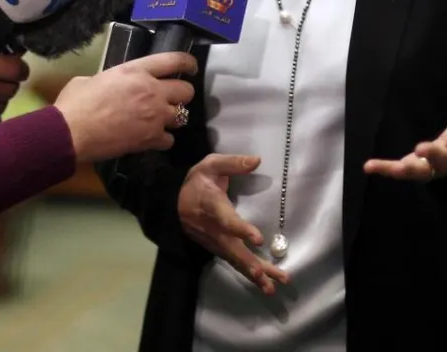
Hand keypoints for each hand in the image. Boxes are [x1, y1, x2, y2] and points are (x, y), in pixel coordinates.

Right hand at [54, 52, 197, 161]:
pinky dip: (162, 140)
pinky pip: (169, 140)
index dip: (188, 62)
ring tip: (161, 120)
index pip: (174, 59)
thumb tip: (110, 85)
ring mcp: (155, 115)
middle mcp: (152, 90)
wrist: (71, 133)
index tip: (191, 67)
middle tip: (171, 99)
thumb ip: (110, 79)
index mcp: (136, 71)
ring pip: (183, 116)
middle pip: (186, 90)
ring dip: (173, 118)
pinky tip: (152, 140)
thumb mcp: (90, 79)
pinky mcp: (152, 138)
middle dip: (182, 94)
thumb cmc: (74, 103)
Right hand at [178, 154, 290, 295]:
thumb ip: (233, 163)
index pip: (227, 220)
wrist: (174, 202)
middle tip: (264, 275)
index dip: (241, 229)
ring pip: (234, 259)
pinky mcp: (218, 248)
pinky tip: (266, 284)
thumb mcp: (211, 164)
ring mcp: (214, 241)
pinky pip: (234, 262)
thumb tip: (256, 161)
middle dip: (249, 262)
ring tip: (272, 287)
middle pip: (232, 248)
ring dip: (253, 273)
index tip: (258, 239)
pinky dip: (249, 274)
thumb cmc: (198, 181)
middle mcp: (212, 228)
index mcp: (212, 205)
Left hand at [364, 87, 446, 180]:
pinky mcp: (416, 165)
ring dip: (408, 167)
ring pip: (421, 170)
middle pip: (444, 159)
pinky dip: (386, 169)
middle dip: (435, 154)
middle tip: (423, 148)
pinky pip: (400, 169)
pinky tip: (369, 166)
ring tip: (394, 167)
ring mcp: (432, 165)